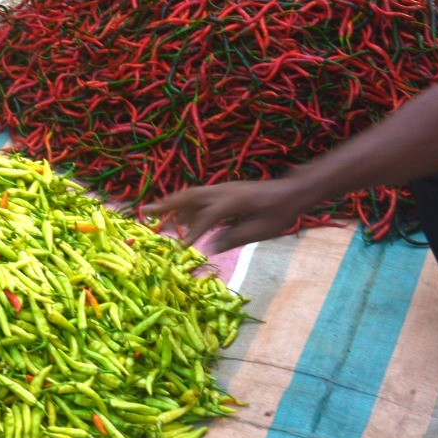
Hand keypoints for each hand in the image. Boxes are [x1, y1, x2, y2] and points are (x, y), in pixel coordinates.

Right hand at [144, 178, 307, 252]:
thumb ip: (233, 238)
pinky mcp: (224, 191)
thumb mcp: (260, 230)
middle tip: (145, 213)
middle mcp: (222, 191)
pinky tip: (179, 216)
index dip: (191, 232)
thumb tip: (209, 248)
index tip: (179, 248)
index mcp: (232, 202)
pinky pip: (199, 196)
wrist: (292, 193)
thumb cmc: (279, 213)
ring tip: (154, 214)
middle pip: (187, 197)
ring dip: (171, 203)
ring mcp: (222, 189)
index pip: (205, 217)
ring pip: (190, 194)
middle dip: (166, 206)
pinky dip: (184, 204)